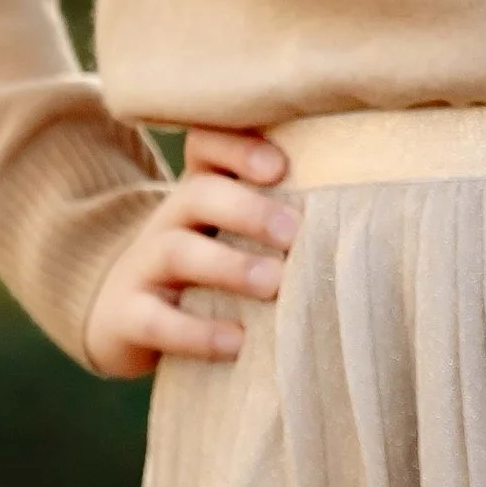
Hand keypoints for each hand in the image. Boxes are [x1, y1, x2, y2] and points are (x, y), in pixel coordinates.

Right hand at [82, 124, 300, 377]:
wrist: (121, 317)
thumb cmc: (206, 274)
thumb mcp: (233, 238)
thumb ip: (282, 224)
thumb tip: (364, 223)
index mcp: (199, 192)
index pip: (206, 144)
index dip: (238, 146)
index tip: (280, 166)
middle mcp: (169, 220)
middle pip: (198, 194)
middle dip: (249, 209)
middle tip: (295, 233)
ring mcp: (142, 266)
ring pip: (176, 250)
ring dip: (230, 266)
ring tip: (273, 283)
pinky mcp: (126, 316)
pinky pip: (154, 320)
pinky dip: (196, 333)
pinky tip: (236, 342)